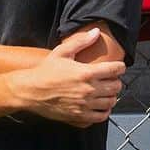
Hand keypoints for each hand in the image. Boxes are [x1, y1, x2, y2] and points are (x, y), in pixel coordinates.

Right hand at [7, 28, 124, 126]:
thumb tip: (96, 32)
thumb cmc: (45, 71)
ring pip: (111, 102)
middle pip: (116, 87)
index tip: (117, 67)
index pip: (115, 70)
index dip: (119, 67)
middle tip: (110, 79)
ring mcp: (85, 105)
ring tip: (106, 92)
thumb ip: (81, 41)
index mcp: (86, 72)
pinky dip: (104, 111)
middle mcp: (88, 90)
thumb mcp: (61, 52)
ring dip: (111, 96)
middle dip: (116, 81)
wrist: (30, 92)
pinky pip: (101, 116)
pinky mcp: (79, 117)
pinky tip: (100, 106)